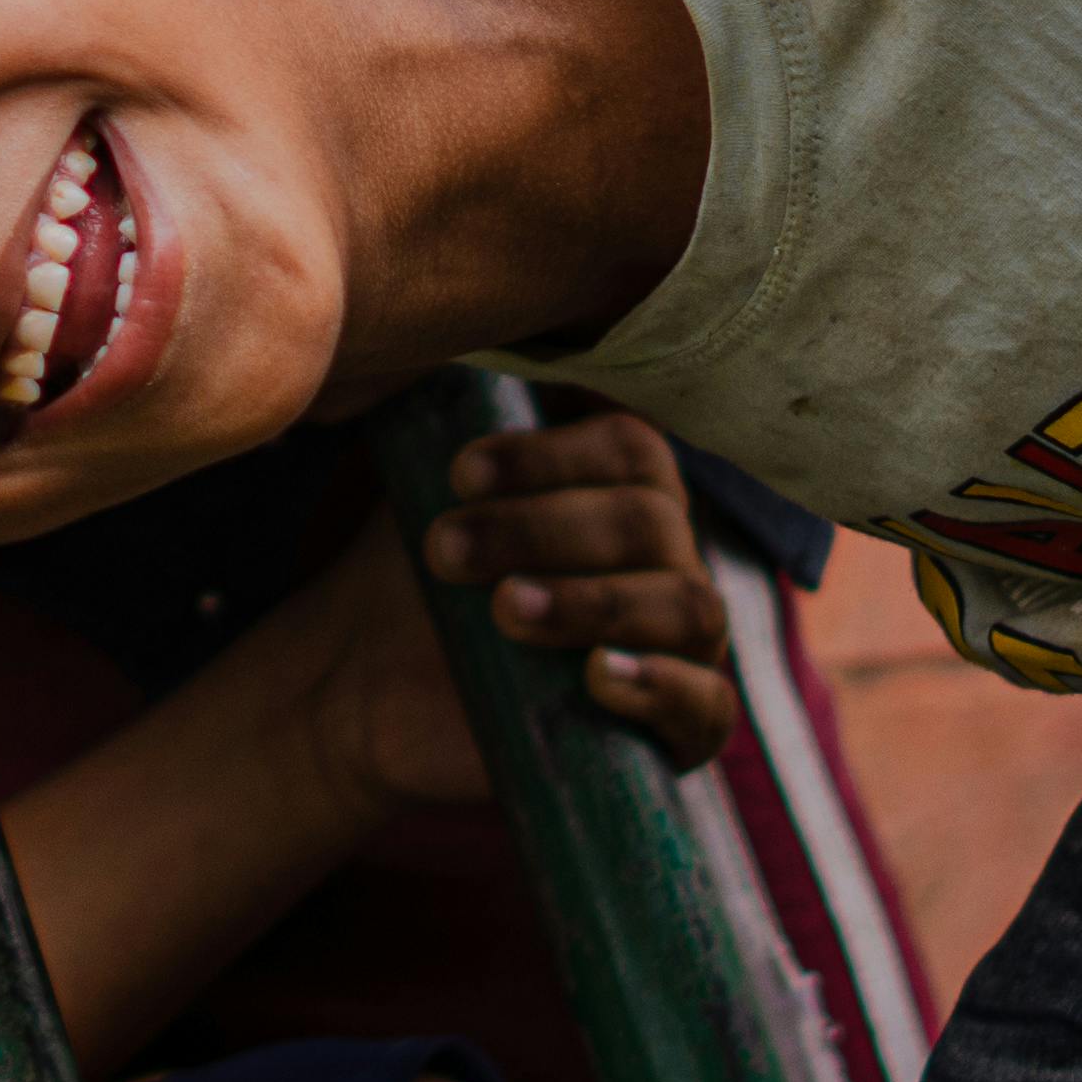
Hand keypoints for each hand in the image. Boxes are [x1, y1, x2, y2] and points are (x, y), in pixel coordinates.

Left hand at [408, 406, 736, 774]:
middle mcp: (666, 561)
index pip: (631, 446)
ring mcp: (681, 648)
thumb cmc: (414, 586)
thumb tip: (440, 348)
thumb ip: (445, 421)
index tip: (460, 474)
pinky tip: (597, 675)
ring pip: (687, 604)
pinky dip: (660, 685)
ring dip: (591, 600)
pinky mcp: (677, 733)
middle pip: (652, 520)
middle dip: (543, 529)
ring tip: (504, 610)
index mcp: (619, 493)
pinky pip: (708, 706)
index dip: (552, 454)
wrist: (373, 699)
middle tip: (448, 551)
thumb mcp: (427, 498)